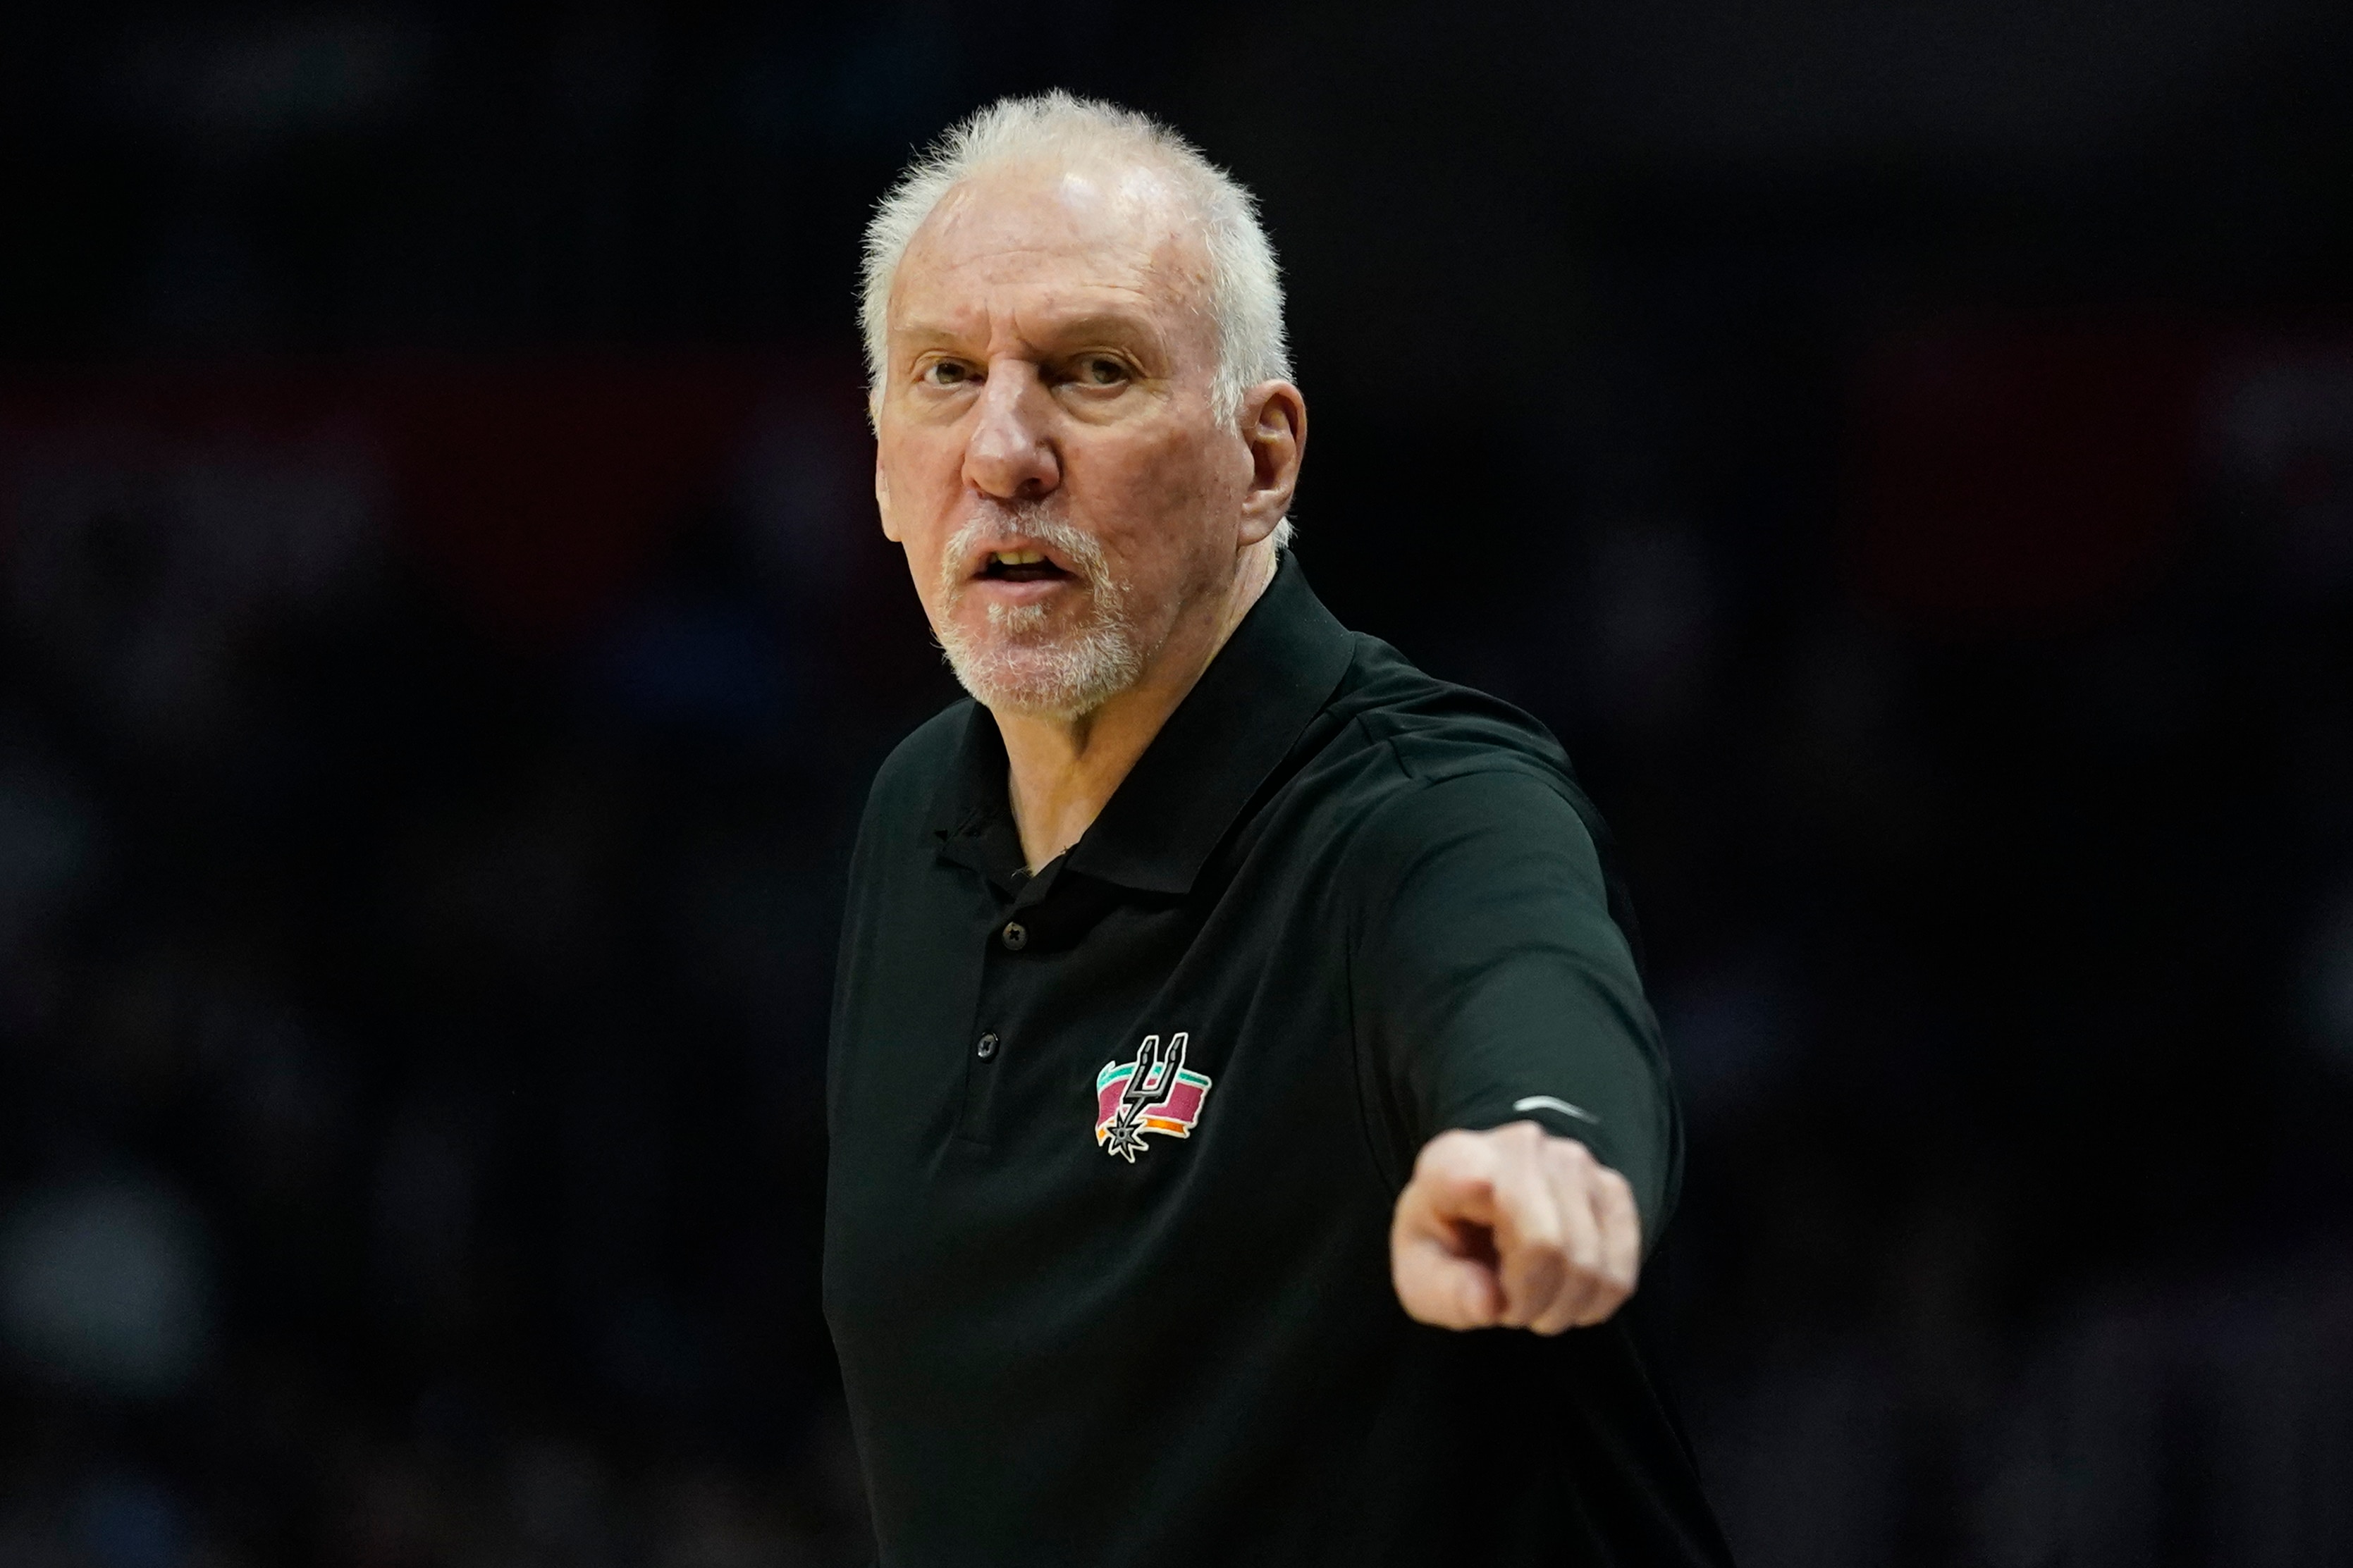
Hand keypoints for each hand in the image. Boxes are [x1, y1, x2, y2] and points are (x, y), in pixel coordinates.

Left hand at [1390, 1120, 1640, 1333]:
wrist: (1476, 1215)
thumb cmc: (1445, 1244)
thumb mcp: (1420, 1276)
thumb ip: (1445, 1293)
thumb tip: (1490, 1303)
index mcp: (1456, 1160)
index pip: (1490, 1202)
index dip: (1509, 1277)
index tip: (1496, 1298)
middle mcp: (1521, 1146)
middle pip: (1551, 1246)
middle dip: (1534, 1302)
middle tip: (1513, 1310)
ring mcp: (1575, 1161)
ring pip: (1593, 1262)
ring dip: (1566, 1306)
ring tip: (1537, 1302)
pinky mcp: (1611, 1185)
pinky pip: (1624, 1266)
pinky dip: (1598, 1299)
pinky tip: (1569, 1295)